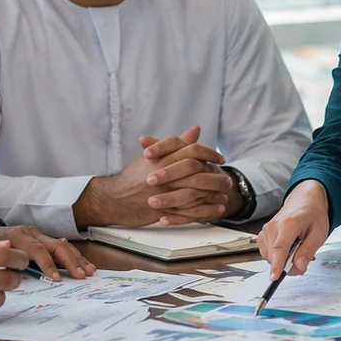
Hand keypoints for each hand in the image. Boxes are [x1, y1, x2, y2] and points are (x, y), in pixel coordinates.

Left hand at [0, 221, 94, 280]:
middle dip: (70, 261)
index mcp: (17, 235)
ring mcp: (39, 236)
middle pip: (55, 246)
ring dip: (76, 259)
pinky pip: (61, 248)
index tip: (55, 278)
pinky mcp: (43, 241)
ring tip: (89, 271)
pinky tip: (84, 265)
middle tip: (80, 275)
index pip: (36, 250)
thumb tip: (5, 247)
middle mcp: (31, 233)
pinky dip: (74, 257)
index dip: (47, 264)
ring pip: (62, 246)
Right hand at [73, 125, 230, 226]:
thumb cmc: (133, 176)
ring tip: (226, 195)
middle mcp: (164, 174)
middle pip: (197, 172)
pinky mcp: (163, 210)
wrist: (113, 198)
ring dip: (213, 194)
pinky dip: (205, 211)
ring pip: (195, 192)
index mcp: (162, 158)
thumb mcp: (154, 156)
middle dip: (215, 176)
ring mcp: (163, 193)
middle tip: (227, 179)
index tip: (220, 158)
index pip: (191, 151)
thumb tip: (196, 129)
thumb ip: (177, 144)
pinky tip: (216, 210)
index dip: (209, 154)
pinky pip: (189, 211)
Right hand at [258, 180, 330, 279]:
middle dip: (289, 265)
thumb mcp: (319, 233)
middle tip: (304, 257)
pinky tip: (288, 248)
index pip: (280, 248)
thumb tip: (299, 266)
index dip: (277, 265)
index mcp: (288, 224)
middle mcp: (273, 227)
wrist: (304, 200)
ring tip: (297, 248)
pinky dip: (278, 256)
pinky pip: (268, 255)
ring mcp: (265, 231)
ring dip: (284, 260)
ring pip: (271, 258)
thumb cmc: (313, 214)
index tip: (275, 277)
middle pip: (275, 257)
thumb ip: (308, 251)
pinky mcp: (262, 236)